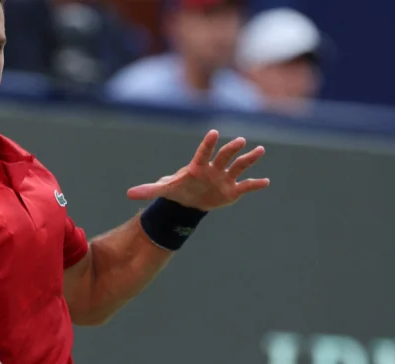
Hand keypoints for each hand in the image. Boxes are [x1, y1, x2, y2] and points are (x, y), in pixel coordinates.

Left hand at [126, 130, 268, 211]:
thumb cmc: (179, 189)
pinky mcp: (233, 190)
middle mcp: (214, 168)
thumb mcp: (164, 190)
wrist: (192, 200)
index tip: (214, 133)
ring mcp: (225, 177)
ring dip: (250, 159)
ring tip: (260, 150)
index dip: (208, 144)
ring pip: (239, 166)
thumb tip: (128, 193)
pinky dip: (256, 185)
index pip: (203, 152)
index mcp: (198, 166)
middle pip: (224, 156)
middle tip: (240, 141)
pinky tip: (266, 182)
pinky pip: (246, 186)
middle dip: (231, 149)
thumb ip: (149, 190)